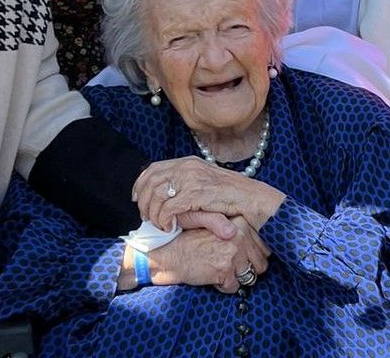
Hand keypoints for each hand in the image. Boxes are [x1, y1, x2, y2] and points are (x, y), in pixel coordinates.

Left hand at [134, 157, 285, 231]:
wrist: (252, 199)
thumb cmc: (232, 195)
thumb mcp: (206, 183)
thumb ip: (188, 183)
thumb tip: (169, 193)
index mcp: (189, 162)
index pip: (154, 168)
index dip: (141, 184)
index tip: (137, 198)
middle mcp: (187, 167)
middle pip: (151, 181)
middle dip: (144, 201)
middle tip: (145, 217)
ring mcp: (191, 179)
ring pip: (157, 196)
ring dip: (154, 213)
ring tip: (158, 224)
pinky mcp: (195, 194)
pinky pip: (169, 208)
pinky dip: (164, 220)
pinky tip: (169, 227)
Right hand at [146, 217, 269, 292]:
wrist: (167, 254)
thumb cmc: (190, 242)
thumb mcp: (217, 228)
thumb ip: (241, 232)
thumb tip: (266, 247)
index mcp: (240, 223)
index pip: (265, 247)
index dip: (252, 256)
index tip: (236, 254)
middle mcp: (239, 236)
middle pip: (261, 263)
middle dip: (246, 268)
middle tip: (226, 262)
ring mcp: (233, 252)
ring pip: (250, 276)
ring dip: (236, 278)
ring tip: (218, 267)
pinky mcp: (224, 269)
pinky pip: (234, 288)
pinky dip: (223, 287)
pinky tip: (210, 275)